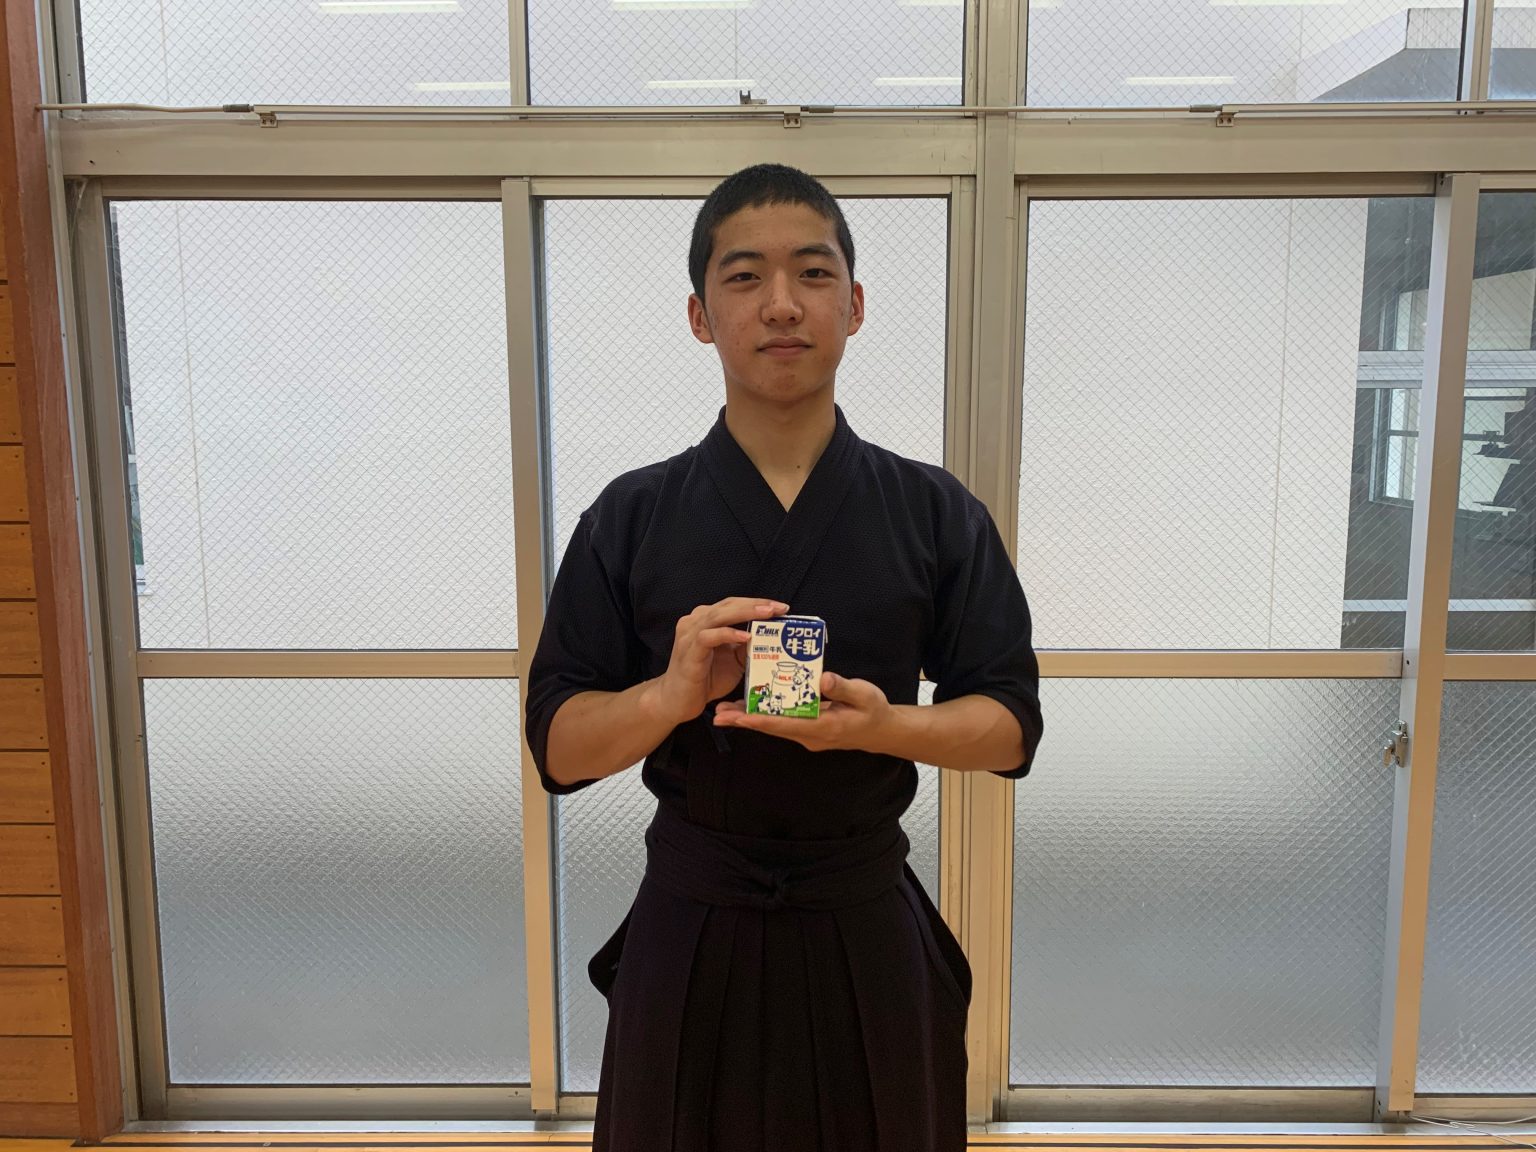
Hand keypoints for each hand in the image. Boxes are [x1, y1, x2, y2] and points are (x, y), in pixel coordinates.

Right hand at [644, 597, 788, 725]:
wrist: (677, 701)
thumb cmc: (705, 679)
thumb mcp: (734, 660)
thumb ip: (748, 646)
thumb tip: (772, 636)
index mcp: (706, 620)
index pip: (734, 604)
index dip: (757, 603)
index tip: (781, 607)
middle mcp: (696, 621)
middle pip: (728, 605)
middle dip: (756, 604)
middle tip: (779, 607)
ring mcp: (690, 635)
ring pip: (718, 615)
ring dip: (745, 613)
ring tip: (768, 614)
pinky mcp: (688, 651)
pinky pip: (708, 637)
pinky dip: (728, 634)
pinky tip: (746, 636)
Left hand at [714, 671, 892, 753]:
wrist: (883, 731)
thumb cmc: (874, 711)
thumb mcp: (865, 695)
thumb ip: (844, 687)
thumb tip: (823, 679)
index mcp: (823, 726)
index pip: (786, 724)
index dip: (761, 720)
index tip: (739, 717)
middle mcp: (810, 734)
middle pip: (772, 728)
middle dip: (745, 721)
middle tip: (718, 715)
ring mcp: (807, 734)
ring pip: (773, 727)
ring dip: (749, 720)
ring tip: (723, 713)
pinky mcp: (807, 729)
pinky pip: (781, 723)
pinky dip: (764, 716)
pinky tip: (747, 708)